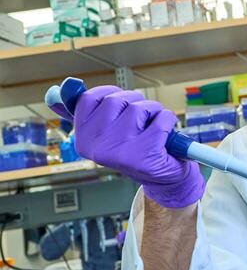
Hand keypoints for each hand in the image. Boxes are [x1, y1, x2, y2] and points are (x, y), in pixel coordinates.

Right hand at [73, 87, 204, 208]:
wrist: (161, 177)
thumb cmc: (133, 148)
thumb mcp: (106, 132)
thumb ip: (85, 113)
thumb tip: (54, 91)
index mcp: (83, 139)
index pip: (88, 98)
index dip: (108, 93)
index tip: (120, 103)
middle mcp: (98, 147)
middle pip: (116, 99)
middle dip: (134, 101)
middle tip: (141, 119)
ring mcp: (122, 151)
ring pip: (139, 107)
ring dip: (153, 110)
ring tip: (152, 127)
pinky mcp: (147, 152)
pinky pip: (162, 118)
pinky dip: (168, 120)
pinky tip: (165, 135)